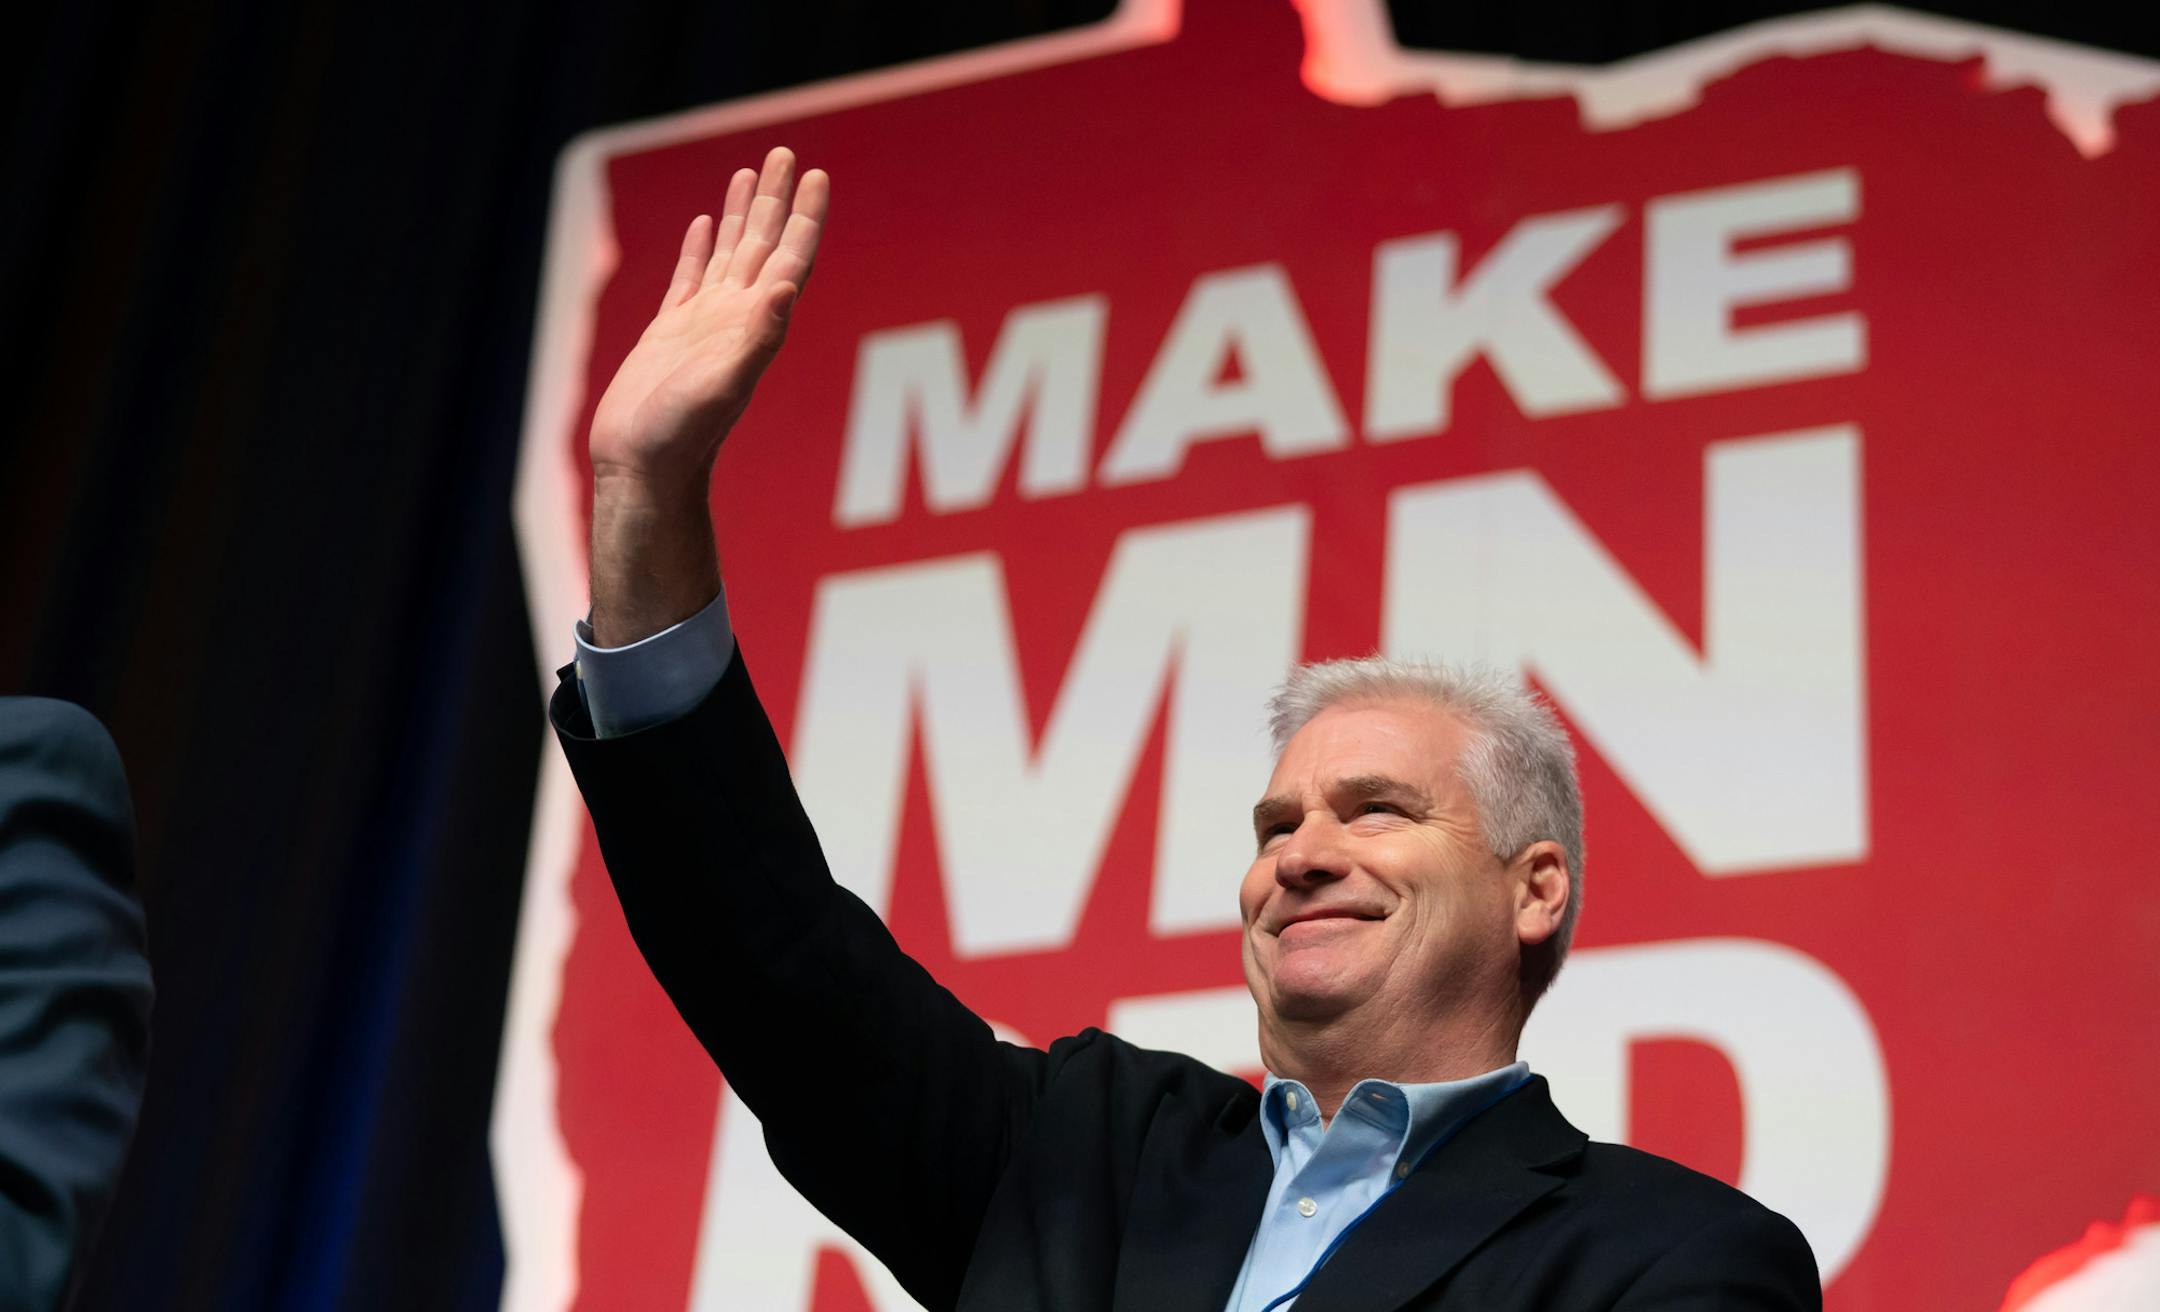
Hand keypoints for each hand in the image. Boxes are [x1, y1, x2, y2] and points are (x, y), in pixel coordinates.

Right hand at [589, 147, 829, 490]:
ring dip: (740, 214)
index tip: (816, 175)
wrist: (643, 470)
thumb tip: (787, 286)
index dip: (805, 217)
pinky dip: (699, 248)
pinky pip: (689, 278)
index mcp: (755, 324)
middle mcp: (735, 319)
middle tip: (786, 153)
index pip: (789, 257)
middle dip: (775, 198)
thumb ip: (757, 337)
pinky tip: (702, 225)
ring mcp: (702, 325)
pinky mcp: (669, 334)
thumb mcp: (724, 384)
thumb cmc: (682, 437)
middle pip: (762, 243)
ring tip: (749, 172)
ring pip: (727, 253)